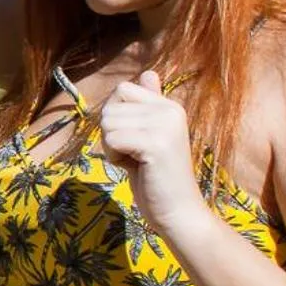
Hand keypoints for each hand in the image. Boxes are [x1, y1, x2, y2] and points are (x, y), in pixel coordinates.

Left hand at [98, 70, 210, 237]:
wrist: (178, 212)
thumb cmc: (157, 178)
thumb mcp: (149, 136)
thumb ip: (147, 106)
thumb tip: (148, 73)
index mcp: (170, 105)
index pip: (121, 89)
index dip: (116, 117)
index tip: (135, 140)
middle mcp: (170, 109)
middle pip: (110, 107)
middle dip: (111, 134)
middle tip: (135, 155)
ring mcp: (165, 125)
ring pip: (107, 122)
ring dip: (112, 147)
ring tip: (137, 161)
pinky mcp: (156, 143)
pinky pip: (111, 139)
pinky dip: (114, 157)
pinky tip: (136, 168)